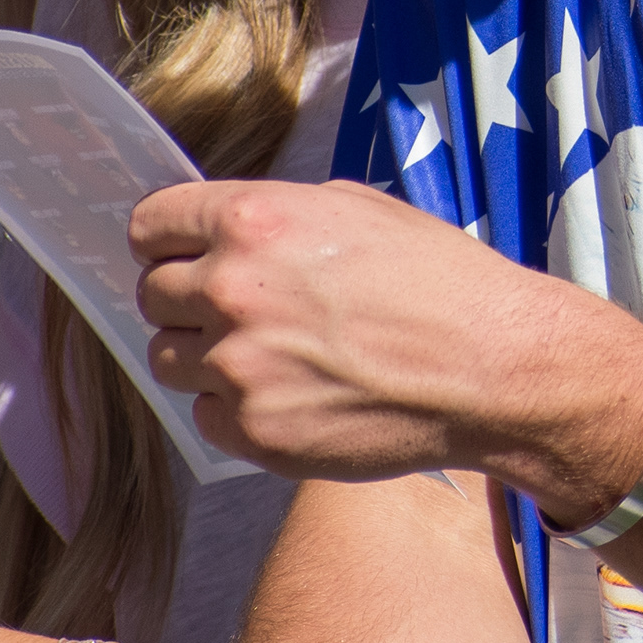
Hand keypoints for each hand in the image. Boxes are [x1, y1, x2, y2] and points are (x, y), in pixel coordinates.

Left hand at [134, 176, 642, 495]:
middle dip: (189, 299)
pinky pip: (206, 415)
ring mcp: (238, 369)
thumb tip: (227, 233)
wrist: (493, 367)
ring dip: (206, 355)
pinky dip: (237, 407)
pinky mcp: (254, 432)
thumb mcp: (359, 209)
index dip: (168, 239)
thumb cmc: (440, 281)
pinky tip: (294, 392)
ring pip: (169, 360)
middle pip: (152, 295)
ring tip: (272, 354)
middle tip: (245, 309)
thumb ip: (278, 215)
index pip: (149, 225)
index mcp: (253, 222)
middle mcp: (231, 291)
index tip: (183, 252)